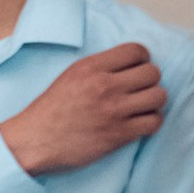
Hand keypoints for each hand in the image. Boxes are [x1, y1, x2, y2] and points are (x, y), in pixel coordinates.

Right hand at [0, 42, 165, 175]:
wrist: (34, 141)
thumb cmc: (50, 111)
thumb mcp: (69, 77)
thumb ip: (98, 68)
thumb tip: (129, 66)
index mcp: (90, 68)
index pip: (136, 51)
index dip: (142, 60)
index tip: (135, 70)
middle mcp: (104, 86)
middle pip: (153, 73)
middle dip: (149, 81)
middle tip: (139, 90)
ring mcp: (114, 111)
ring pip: (159, 96)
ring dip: (153, 102)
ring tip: (141, 107)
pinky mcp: (120, 134)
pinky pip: (155, 121)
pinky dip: (151, 122)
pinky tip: (140, 123)